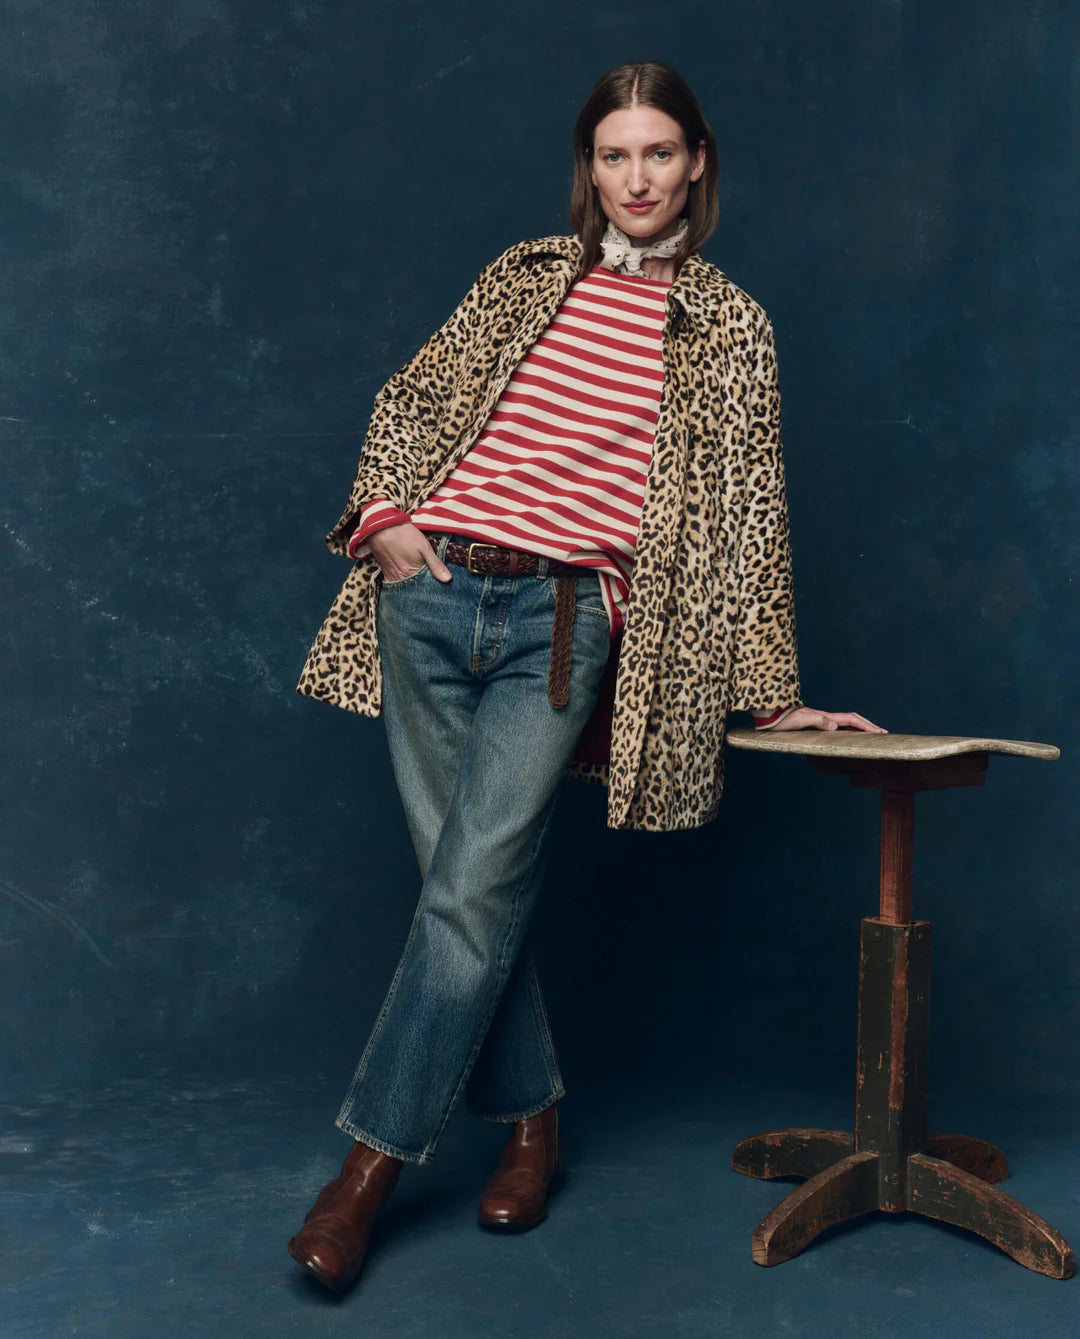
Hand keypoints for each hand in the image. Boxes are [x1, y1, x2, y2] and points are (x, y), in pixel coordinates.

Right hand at [368, 522, 452, 583]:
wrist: (382, 526)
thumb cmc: (405, 535)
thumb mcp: (424, 547)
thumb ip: (435, 564)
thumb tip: (448, 579)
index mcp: (413, 573)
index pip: (426, 588)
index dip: (433, 588)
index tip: (439, 588)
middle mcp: (402, 578)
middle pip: (414, 590)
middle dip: (422, 591)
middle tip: (430, 590)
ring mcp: (392, 577)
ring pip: (404, 589)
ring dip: (411, 589)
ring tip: (419, 587)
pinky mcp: (385, 573)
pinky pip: (394, 585)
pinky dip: (401, 586)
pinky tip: (407, 582)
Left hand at [772, 707, 886, 733]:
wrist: (769, 714)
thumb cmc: (782, 719)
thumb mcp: (800, 720)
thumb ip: (817, 720)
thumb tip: (836, 725)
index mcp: (825, 717)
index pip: (852, 720)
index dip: (867, 726)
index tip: (880, 732)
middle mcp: (825, 717)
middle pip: (852, 720)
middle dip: (868, 725)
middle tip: (882, 732)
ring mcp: (820, 720)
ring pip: (845, 723)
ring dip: (859, 727)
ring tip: (870, 734)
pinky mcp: (813, 724)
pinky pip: (837, 727)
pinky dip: (847, 730)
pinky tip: (847, 736)